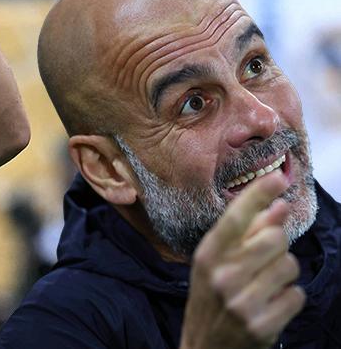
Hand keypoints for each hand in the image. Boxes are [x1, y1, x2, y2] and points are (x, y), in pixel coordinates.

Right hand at [180, 171, 305, 348]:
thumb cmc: (212, 300)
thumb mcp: (216, 265)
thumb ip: (246, 235)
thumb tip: (279, 205)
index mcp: (207, 256)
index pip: (235, 218)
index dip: (258, 195)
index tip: (278, 177)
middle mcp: (221, 276)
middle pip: (274, 238)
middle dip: (277, 247)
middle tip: (262, 262)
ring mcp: (241, 302)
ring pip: (290, 266)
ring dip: (284, 274)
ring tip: (264, 287)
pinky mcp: (262, 325)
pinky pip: (297, 295)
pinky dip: (289, 299)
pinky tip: (271, 306)